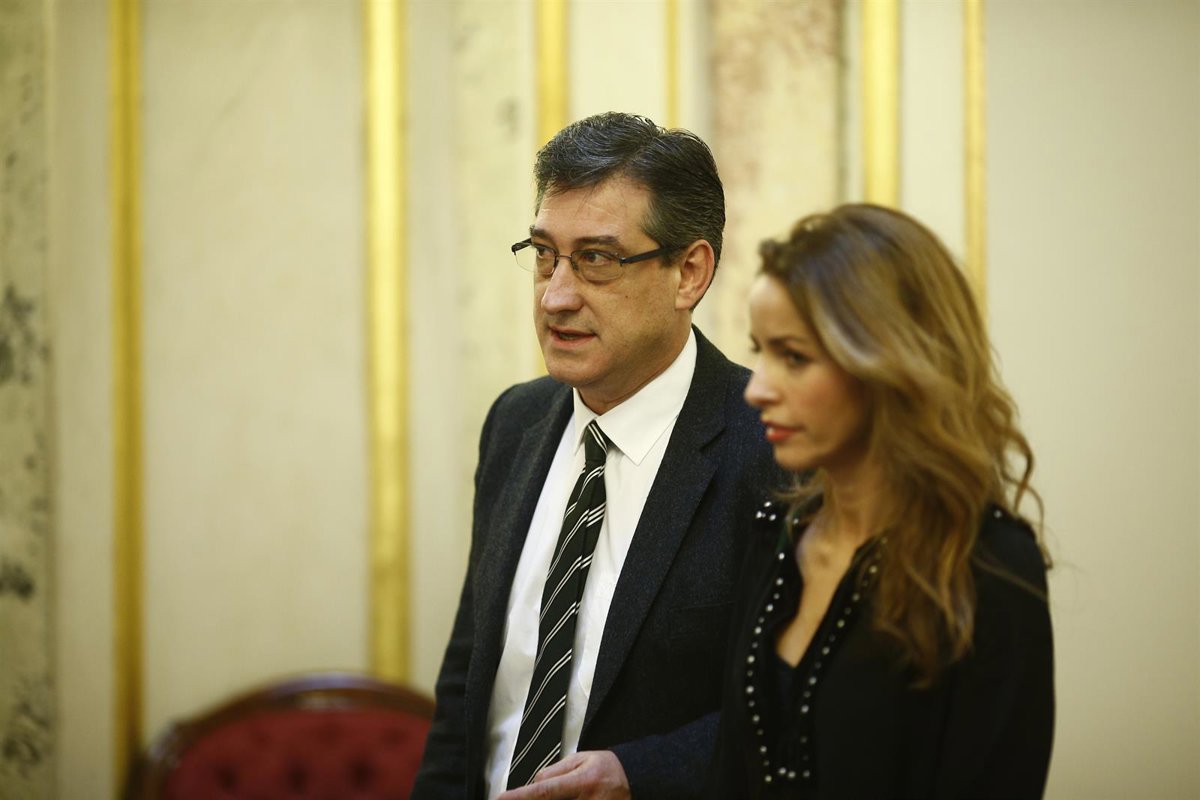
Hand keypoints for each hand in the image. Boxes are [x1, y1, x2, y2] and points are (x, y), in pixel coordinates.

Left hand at [496, 750, 630, 799]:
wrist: (636, 781)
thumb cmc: (608, 769)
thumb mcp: (582, 759)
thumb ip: (555, 771)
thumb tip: (535, 784)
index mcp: (582, 782)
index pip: (543, 791)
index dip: (519, 797)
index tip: (500, 799)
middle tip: (526, 795)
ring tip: (565, 791)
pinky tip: (568, 797)